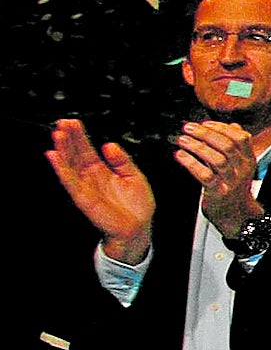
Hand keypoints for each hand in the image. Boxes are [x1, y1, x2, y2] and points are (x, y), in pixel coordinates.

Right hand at [48, 118, 154, 263]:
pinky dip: (61, 168)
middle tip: (62, 123)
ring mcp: (84, 186)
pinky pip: (69, 181)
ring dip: (62, 149)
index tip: (72, 122)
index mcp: (102, 169)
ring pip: (69, 164)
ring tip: (57, 134)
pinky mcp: (82, 197)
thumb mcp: (134, 175)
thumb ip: (122, 160)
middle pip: (75, 153)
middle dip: (68, 138)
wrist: (138, 227)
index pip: (86, 148)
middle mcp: (90, 176)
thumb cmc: (137, 205)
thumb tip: (109, 145)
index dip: (79, 135)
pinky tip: (54, 156)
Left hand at [174, 120, 262, 236]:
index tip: (205, 123)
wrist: (237, 215)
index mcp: (248, 160)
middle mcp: (242, 169)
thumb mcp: (242, 165)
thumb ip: (237, 146)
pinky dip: (191, 163)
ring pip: (216, 159)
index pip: (241, 137)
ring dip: (196, 147)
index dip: (222, 127)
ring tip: (182, 140)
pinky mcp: (218, 192)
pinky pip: (204, 175)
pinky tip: (180, 156)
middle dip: (206, 133)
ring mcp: (231, 181)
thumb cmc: (235, 188)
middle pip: (227, 146)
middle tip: (188, 128)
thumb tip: (233, 125)